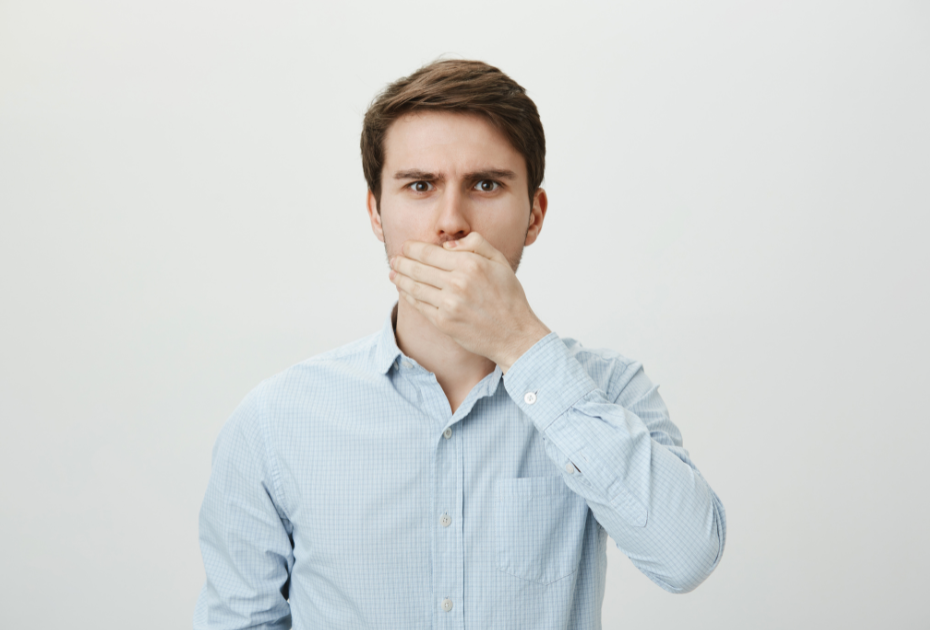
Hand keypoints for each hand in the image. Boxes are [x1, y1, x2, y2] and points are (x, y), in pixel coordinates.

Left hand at [389, 232, 550, 372]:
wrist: (514, 334)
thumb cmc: (509, 297)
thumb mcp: (500, 262)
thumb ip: (476, 244)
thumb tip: (447, 246)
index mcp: (469, 264)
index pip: (429, 252)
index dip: (412, 248)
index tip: (406, 246)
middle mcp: (457, 283)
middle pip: (417, 268)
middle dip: (401, 262)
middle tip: (394, 259)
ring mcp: (448, 304)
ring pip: (414, 287)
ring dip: (399, 278)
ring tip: (393, 273)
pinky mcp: (443, 322)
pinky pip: (419, 305)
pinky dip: (408, 295)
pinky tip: (404, 290)